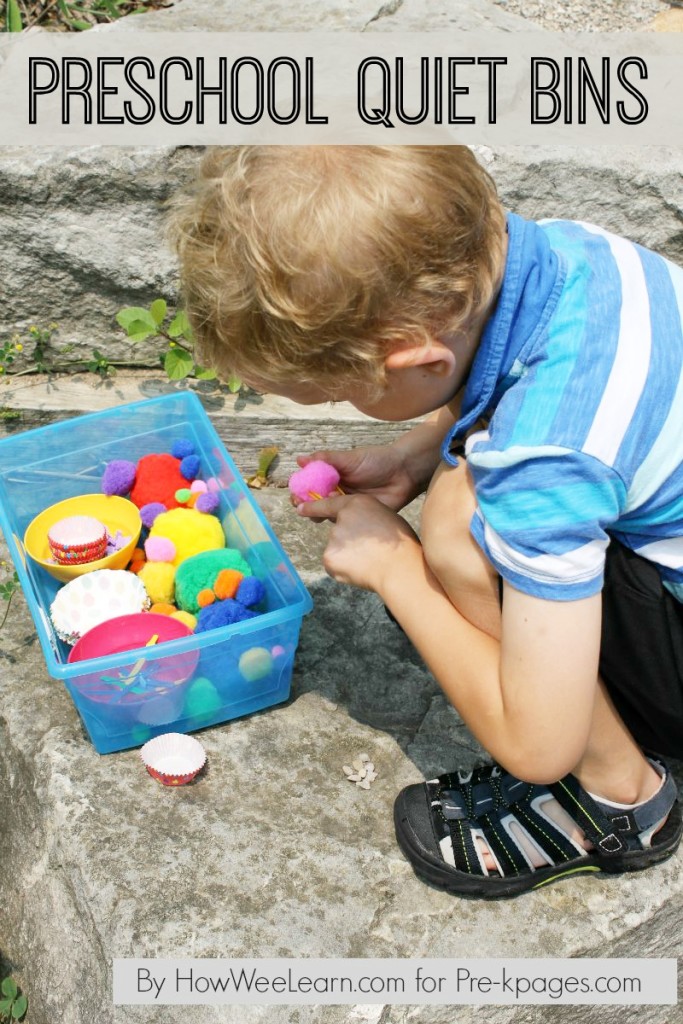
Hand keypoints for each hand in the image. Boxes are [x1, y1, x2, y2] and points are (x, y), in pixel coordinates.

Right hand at [295, 444, 421, 511]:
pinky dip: (339, 522)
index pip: (310, 486)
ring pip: (328, 515)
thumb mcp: (350, 458)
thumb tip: (300, 459)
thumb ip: (326, 459)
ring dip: (321, 514)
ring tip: (322, 508)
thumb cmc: (377, 460)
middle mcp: (337, 492)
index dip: (300, 491)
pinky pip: (346, 523)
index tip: (295, 495)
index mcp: (332, 477)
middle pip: (315, 503)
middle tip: (302, 506)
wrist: (404, 472)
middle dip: (306, 506)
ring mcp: (348, 506)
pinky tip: (340, 515)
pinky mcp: (360, 517)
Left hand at [297, 493, 421, 593]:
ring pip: (336, 549)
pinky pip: (334, 564)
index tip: (300, 508)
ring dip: (347, 556)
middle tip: (370, 551)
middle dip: (349, 541)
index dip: (314, 506)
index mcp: (357, 503)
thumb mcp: (386, 517)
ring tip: (369, 561)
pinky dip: (344, 569)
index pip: (330, 503)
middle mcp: (341, 518)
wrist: (399, 567)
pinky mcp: (329, 557)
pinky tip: (360, 570)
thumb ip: (366, 517)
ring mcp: (333, 538)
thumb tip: (357, 526)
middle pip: (338, 531)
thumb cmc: (400, 544)